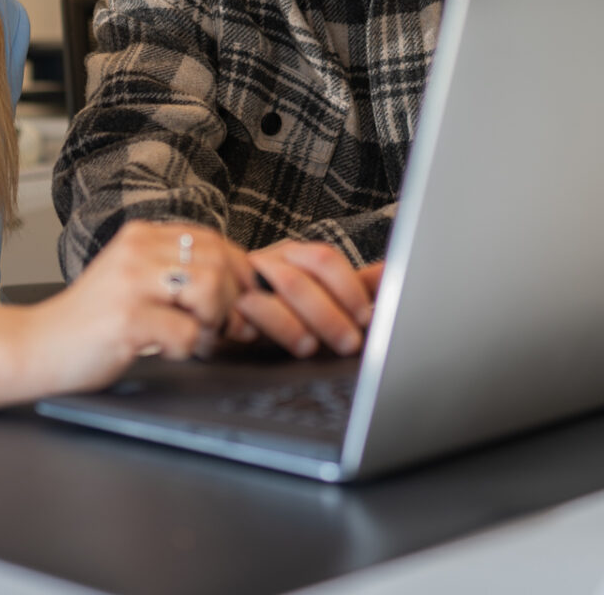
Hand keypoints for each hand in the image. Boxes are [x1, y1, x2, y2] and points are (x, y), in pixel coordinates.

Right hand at [24, 221, 252, 394]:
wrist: (37, 346)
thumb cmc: (92, 322)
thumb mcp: (135, 281)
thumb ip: (177, 274)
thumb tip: (242, 290)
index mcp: (141, 236)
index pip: (213, 239)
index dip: (237, 273)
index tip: (238, 300)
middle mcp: (136, 250)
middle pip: (218, 262)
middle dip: (229, 302)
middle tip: (212, 328)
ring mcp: (130, 282)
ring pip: (209, 289)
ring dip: (210, 322)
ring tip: (189, 337)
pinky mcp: (126, 318)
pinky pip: (185, 332)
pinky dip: (184, 349)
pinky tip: (161, 350)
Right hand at [226, 242, 382, 357]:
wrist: (212, 299)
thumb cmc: (276, 301)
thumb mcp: (316, 291)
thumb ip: (351, 284)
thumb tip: (390, 272)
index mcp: (295, 255)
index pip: (324, 260)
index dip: (348, 288)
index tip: (366, 318)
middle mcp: (269, 263)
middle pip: (300, 280)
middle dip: (328, 314)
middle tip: (349, 343)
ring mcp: (243, 283)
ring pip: (269, 295)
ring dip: (292, 323)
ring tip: (310, 347)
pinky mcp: (223, 304)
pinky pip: (236, 310)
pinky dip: (251, 324)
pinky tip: (260, 339)